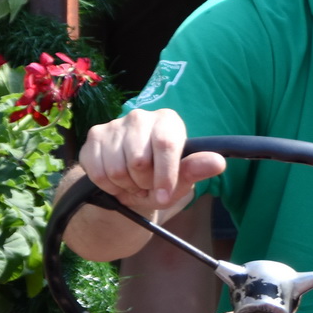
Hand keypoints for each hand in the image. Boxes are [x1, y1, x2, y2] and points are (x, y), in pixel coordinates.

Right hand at [78, 108, 224, 215]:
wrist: (130, 183)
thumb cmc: (163, 178)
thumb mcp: (182, 179)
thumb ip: (197, 169)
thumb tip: (218, 162)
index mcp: (168, 120)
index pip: (165, 145)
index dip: (165, 175)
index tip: (164, 196)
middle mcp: (141, 116)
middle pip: (139, 160)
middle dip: (144, 183)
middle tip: (148, 186)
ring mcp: (114, 124)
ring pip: (117, 168)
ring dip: (126, 186)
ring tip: (134, 184)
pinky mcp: (94, 136)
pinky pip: (98, 172)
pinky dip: (109, 186)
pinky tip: (118, 182)